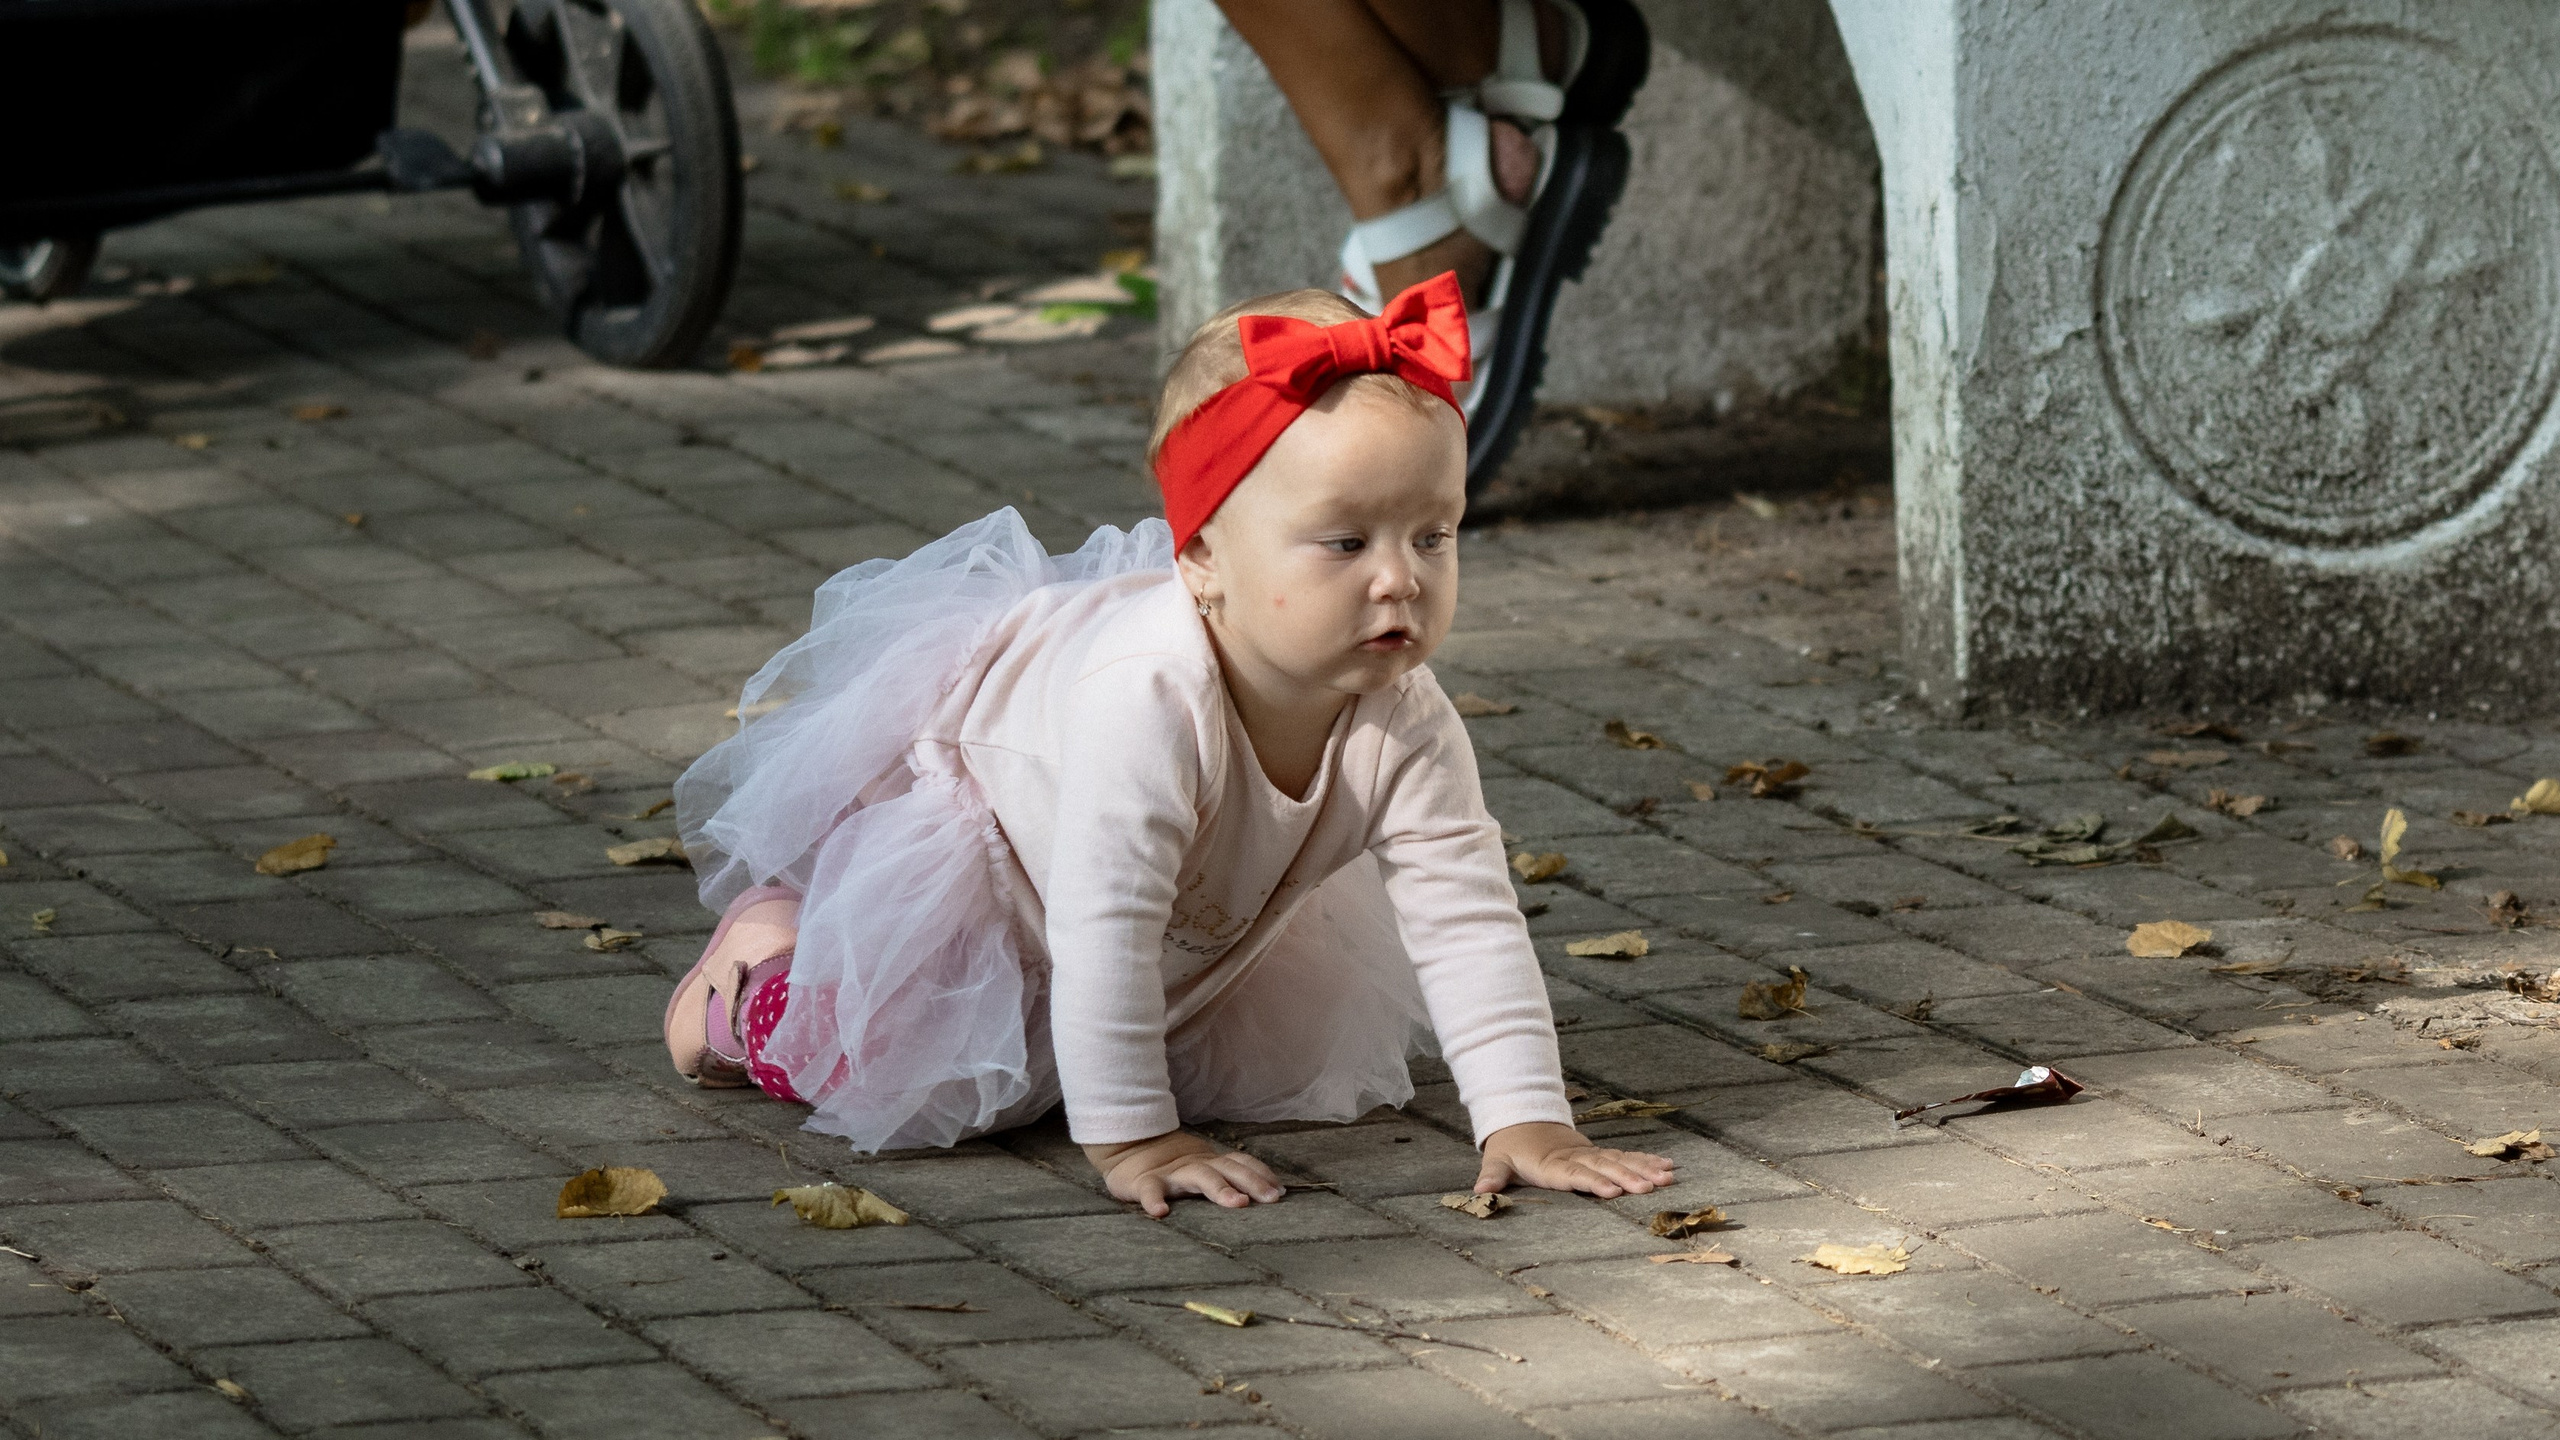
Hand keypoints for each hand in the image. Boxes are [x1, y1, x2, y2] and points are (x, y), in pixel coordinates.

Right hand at [1085, 1130, 1286, 1218]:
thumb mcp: (1202, 1170)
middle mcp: (1195, 1165)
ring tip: (1236, 1202)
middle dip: (1252, 1181)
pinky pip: (1150, 1191)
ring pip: (1198, 1176)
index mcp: (1210, 1163)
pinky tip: (1161, 1213)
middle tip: (1273, 1198)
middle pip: (1228, 1168)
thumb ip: (1228, 1178)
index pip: (1241, 1163)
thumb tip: (1272, 1192)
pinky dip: (1154, 1200)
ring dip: (1219, 1188)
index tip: (1282, 1191)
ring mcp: (1171, 1173)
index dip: (1262, 1174)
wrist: (1127, 1150)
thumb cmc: (1172, 1169)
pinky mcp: (1143, 1182)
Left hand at [1475, 1121, 1674, 1198]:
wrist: (1523, 1121)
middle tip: (1650, 1188)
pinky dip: (1646, 1161)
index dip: (1593, 1181)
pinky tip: (1668, 1167)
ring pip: (1620, 1161)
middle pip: (1604, 1168)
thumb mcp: (1497, 1159)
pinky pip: (1626, 1157)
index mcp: (1551, 1164)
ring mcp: (1590, 1154)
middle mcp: (1575, 1158)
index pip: (1574, 1174)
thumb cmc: (1510, 1147)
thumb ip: (1492, 1175)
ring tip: (1667, 1178)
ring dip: (1644, 1169)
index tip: (1612, 1190)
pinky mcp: (1600, 1155)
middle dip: (1628, 1177)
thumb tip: (1480, 1190)